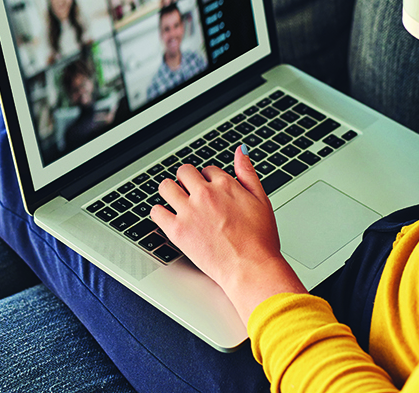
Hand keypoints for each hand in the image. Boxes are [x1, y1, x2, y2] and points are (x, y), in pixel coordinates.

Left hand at [151, 147, 305, 324]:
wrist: (250, 268)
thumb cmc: (260, 239)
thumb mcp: (261, 199)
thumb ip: (248, 172)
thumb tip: (241, 150)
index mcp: (225, 184)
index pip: (207, 169)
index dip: (208, 179)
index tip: (210, 189)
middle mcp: (205, 194)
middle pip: (184, 172)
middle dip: (187, 180)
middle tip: (191, 193)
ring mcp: (189, 212)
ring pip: (166, 186)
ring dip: (170, 190)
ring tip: (176, 200)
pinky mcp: (177, 231)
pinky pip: (156, 212)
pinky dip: (159, 212)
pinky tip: (167, 217)